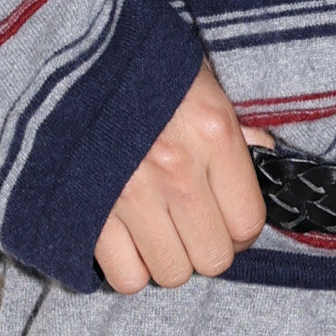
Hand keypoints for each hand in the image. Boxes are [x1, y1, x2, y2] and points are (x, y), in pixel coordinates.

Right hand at [95, 65, 270, 292]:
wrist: (72, 58)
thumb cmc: (145, 70)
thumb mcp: (204, 84)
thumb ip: (238, 131)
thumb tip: (263, 165)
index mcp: (213, 133)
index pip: (248, 222)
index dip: (242, 230)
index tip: (228, 220)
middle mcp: (176, 170)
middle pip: (213, 258)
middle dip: (207, 246)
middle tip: (192, 226)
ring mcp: (129, 194)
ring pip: (171, 273)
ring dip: (169, 258)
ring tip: (159, 231)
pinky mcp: (88, 214)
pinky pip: (126, 277)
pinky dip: (130, 268)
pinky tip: (129, 241)